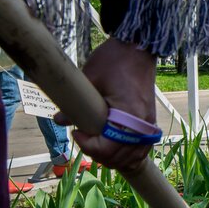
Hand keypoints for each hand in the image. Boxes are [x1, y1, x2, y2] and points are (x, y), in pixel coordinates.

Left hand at [54, 38, 156, 171]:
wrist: (137, 48)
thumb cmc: (114, 60)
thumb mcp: (90, 78)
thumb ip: (75, 102)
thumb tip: (59, 120)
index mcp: (129, 114)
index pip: (108, 147)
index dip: (88, 146)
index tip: (77, 132)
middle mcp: (142, 124)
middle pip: (120, 157)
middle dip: (98, 154)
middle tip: (83, 139)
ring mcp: (148, 125)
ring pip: (133, 157)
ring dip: (114, 159)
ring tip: (96, 146)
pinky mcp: (149, 123)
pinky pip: (142, 150)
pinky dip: (129, 156)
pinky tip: (115, 154)